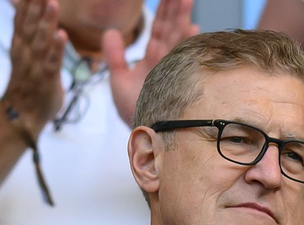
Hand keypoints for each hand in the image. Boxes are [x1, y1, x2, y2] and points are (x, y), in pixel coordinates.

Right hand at [2, 0, 66, 134]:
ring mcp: (34, 66)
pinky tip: (62, 35)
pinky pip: (52, 63)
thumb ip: (25, 27)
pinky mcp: (46, 80)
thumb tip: (21, 3)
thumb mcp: (23, 50)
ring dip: (46, 22)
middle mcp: (25, 52)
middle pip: (30, 24)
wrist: (21, 115)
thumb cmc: (27, 80)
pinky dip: (56, 50)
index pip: (22, 16)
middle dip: (36, 4)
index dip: (26, 1)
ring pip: (40, 41)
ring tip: (52, 3)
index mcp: (20, 43)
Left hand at [104, 0, 196, 125]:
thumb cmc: (132, 108)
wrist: (139, 132)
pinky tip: (192, 30)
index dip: (162, 11)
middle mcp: (165, 61)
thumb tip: (110, 31)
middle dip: (175, 10)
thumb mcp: (118, 78)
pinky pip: (181, 61)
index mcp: (153, 57)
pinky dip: (187, 46)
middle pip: (170, 30)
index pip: (158, 29)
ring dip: (181, 20)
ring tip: (186, 0)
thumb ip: (114, 54)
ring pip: (176, 41)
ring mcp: (171, 70)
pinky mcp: (173, 81)